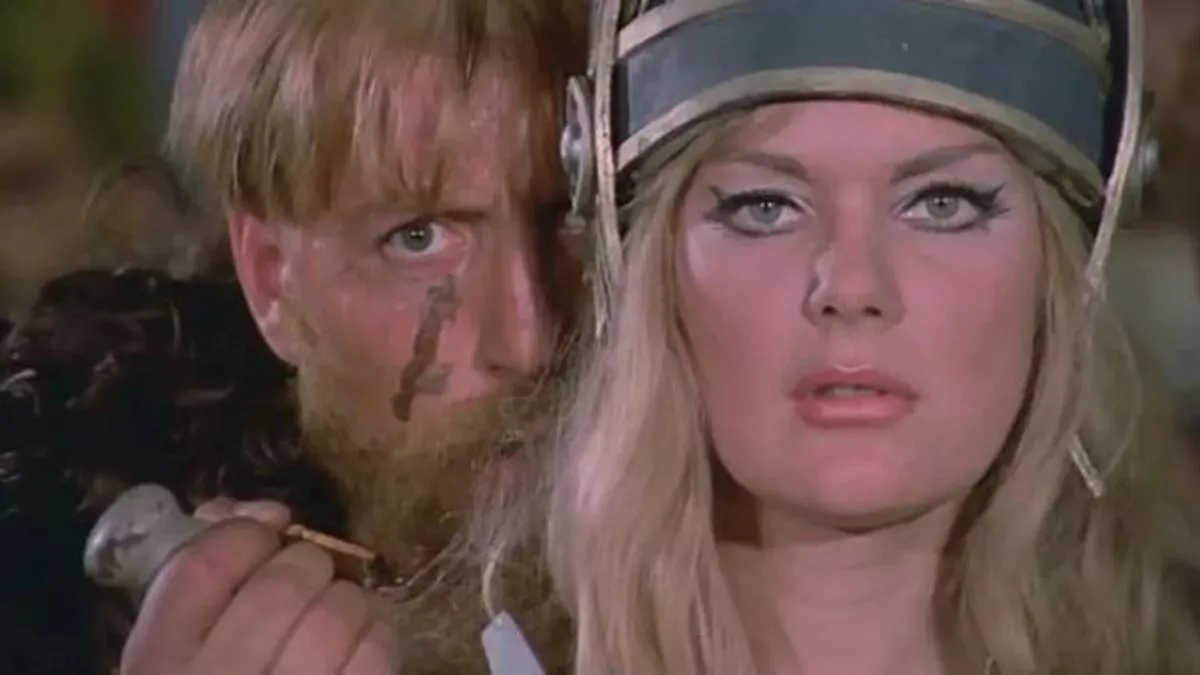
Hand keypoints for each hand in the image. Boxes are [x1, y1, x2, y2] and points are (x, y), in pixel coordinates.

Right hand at [120, 498, 397, 674]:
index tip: (266, 533)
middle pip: (282, 585)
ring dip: (349, 600)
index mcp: (159, 664)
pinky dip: (377, 636)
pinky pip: (376, 655)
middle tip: (309, 576)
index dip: (246, 533)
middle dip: (308, 565)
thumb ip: (205, 585)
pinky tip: (361, 646)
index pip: (202, 565)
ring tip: (338, 614)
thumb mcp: (178, 652)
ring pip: (338, 615)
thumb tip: (269, 512)